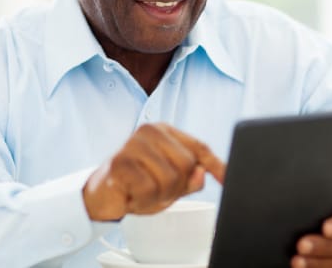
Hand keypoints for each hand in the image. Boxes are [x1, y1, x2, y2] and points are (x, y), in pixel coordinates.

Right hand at [82, 123, 225, 220]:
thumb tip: (202, 173)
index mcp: (166, 132)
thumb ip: (190, 179)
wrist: (101, 195)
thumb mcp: (171, 184)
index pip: (199, 148)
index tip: (230, 179)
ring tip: (142, 191)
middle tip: (156, 190)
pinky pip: (149, 189)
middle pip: (187, 165)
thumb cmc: (136, 184)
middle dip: (176, 187)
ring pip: (169, 178)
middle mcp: (150, 131)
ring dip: (158, 196)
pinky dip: (143, 200)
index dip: (217, 166)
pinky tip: (132, 194)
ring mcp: (134, 144)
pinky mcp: (120, 161)